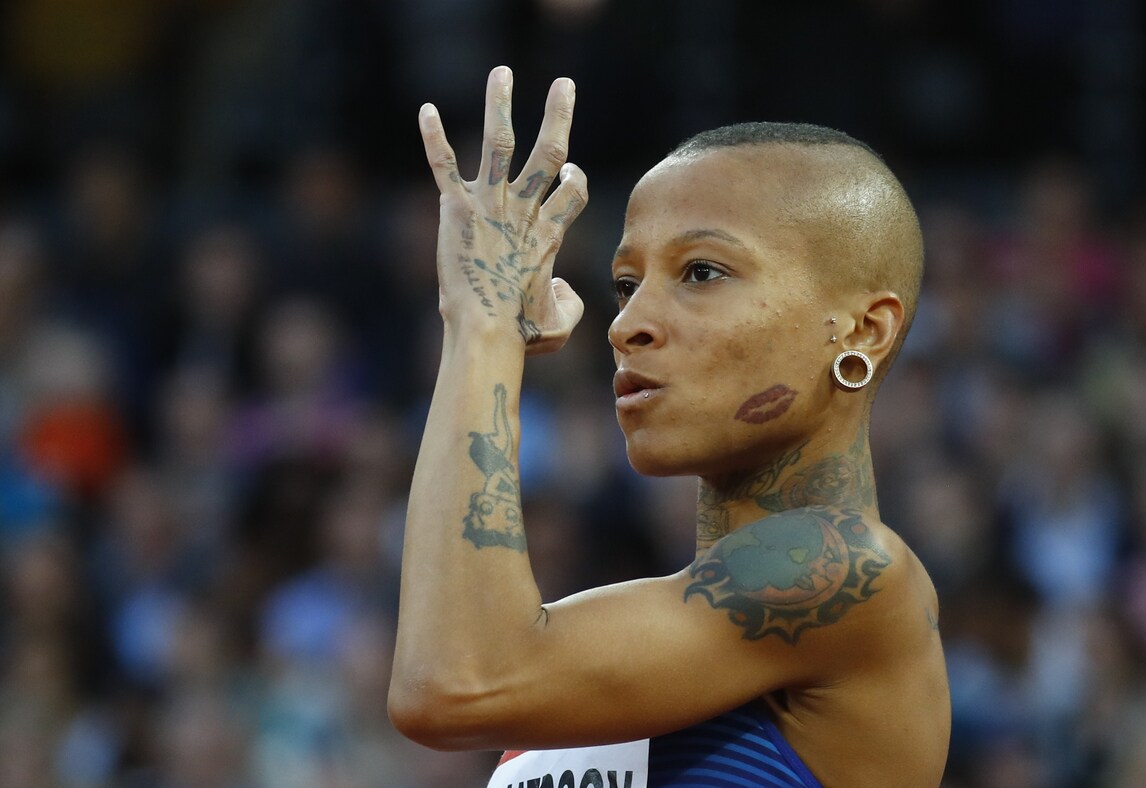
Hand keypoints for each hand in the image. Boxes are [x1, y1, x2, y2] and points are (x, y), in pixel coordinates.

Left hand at [419, 66, 587, 354]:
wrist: (486, 329)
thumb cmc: (522, 333)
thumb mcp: (558, 324)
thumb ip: (569, 303)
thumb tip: (562, 288)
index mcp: (549, 233)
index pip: (573, 190)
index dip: (574, 179)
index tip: (568, 175)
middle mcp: (524, 210)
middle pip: (549, 152)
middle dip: (558, 115)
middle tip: (564, 84)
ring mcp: (490, 205)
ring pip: (500, 143)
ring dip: (501, 105)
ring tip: (502, 72)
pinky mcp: (457, 208)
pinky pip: (444, 165)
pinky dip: (434, 138)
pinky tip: (427, 110)